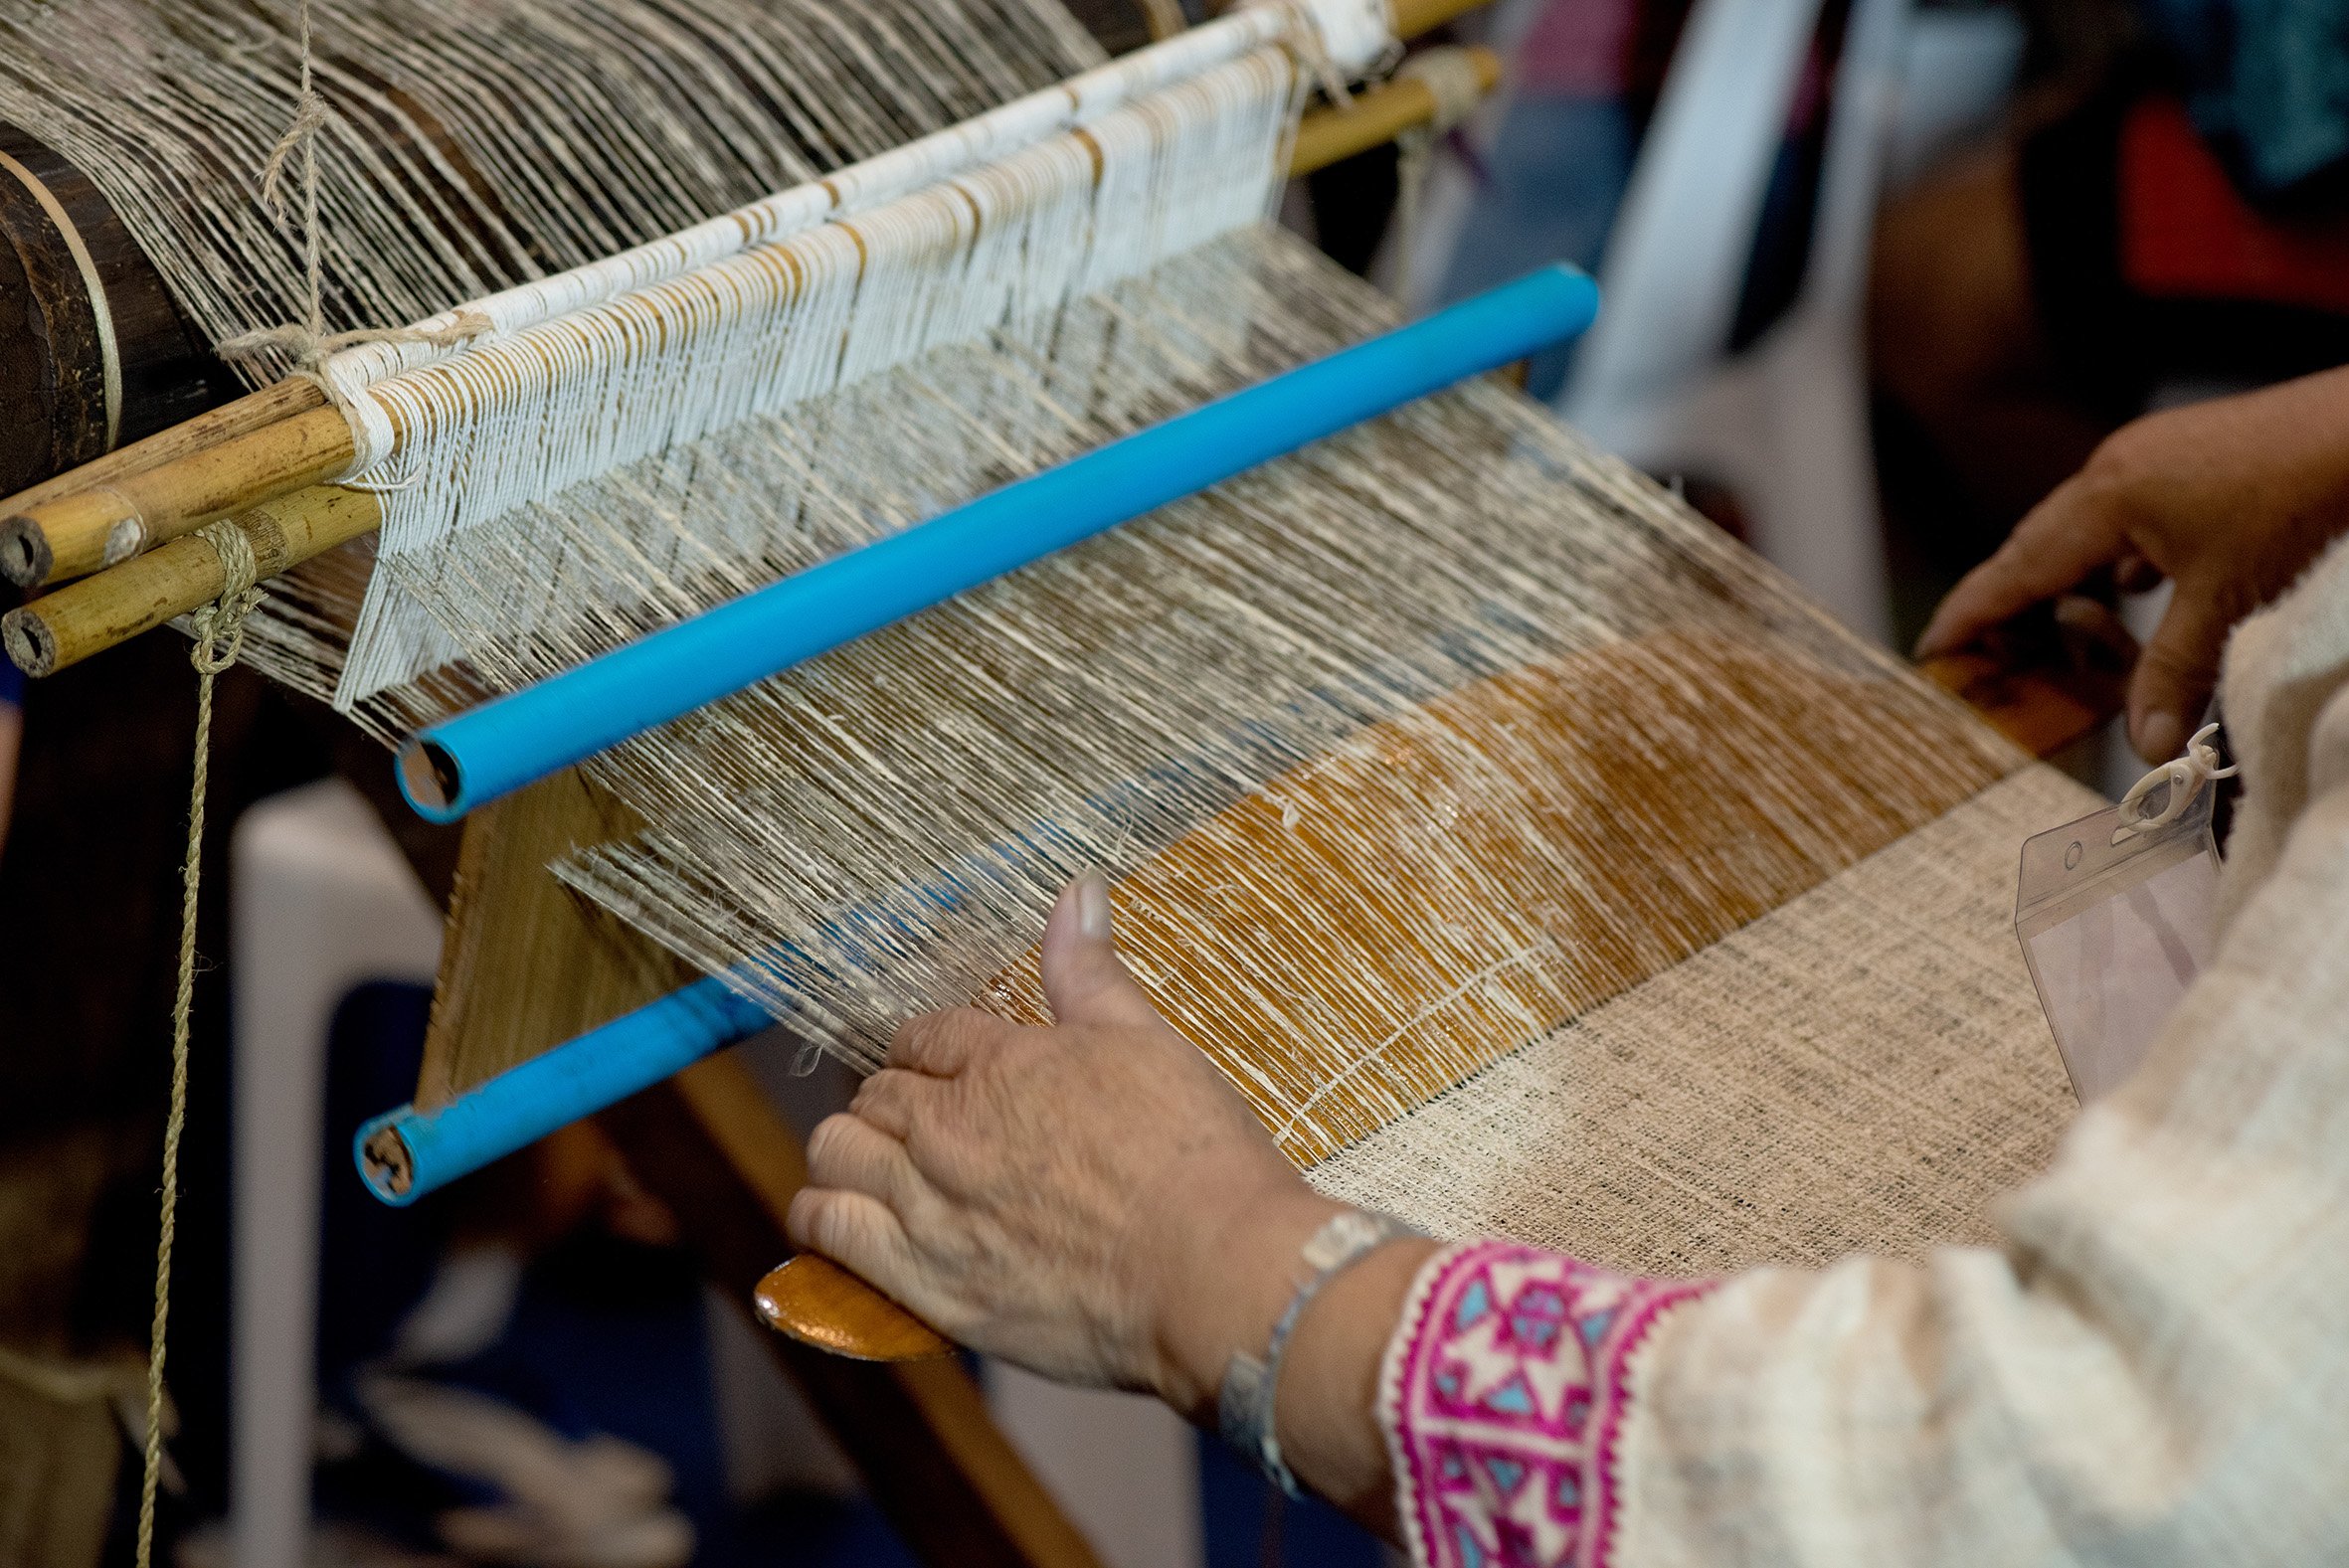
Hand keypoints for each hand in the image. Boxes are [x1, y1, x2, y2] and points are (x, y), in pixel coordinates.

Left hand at [787, 872, 1338, 1413]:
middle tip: (911, 1121)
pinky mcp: (929, 1286)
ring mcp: (931, 1210)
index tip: (938, 1066)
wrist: (1210, 1268)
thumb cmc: (1191, 1155)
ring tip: (869, 1168)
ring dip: (844, 1154)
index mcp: (1001, 1064)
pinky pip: (830, 1239)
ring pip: (834, 1159)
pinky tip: (838, 1225)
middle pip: (872, 1097)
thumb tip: (1078, 891)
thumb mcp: (1146, 1041)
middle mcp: (949, 1131)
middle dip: (885, 1101)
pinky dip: (821, 1223)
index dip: (928, 1049)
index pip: (925, 1038)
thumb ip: (1090, 973)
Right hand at [1917, 367, 2348, 761]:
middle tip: (1988, 659)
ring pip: (2086, 534)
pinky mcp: (2192, 459)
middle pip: (2038, 546)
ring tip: (2077, 640)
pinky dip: (2120, 564)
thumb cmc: (2306, 498)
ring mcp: (2155, 458)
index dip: (1970, 613)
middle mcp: (2118, 468)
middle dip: (2012, 606)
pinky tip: (2142, 593)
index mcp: (2107, 496)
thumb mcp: (2231, 600)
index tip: (1931, 650)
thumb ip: (2176, 672)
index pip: (2015, 567)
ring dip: (2074, 587)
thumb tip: (2145, 747)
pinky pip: (2130, 519)